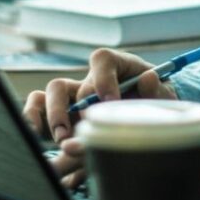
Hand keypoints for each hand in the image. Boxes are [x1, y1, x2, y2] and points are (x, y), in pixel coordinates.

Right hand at [23, 48, 177, 188]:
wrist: (149, 114)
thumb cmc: (156, 99)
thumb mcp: (163, 94)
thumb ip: (157, 89)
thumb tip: (147, 79)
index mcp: (116, 64)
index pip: (102, 60)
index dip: (103, 78)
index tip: (112, 101)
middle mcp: (91, 77)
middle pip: (74, 80)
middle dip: (76, 107)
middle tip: (86, 127)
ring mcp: (75, 94)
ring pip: (52, 92)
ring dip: (54, 115)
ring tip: (64, 139)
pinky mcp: (64, 112)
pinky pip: (39, 107)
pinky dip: (35, 119)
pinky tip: (42, 138)